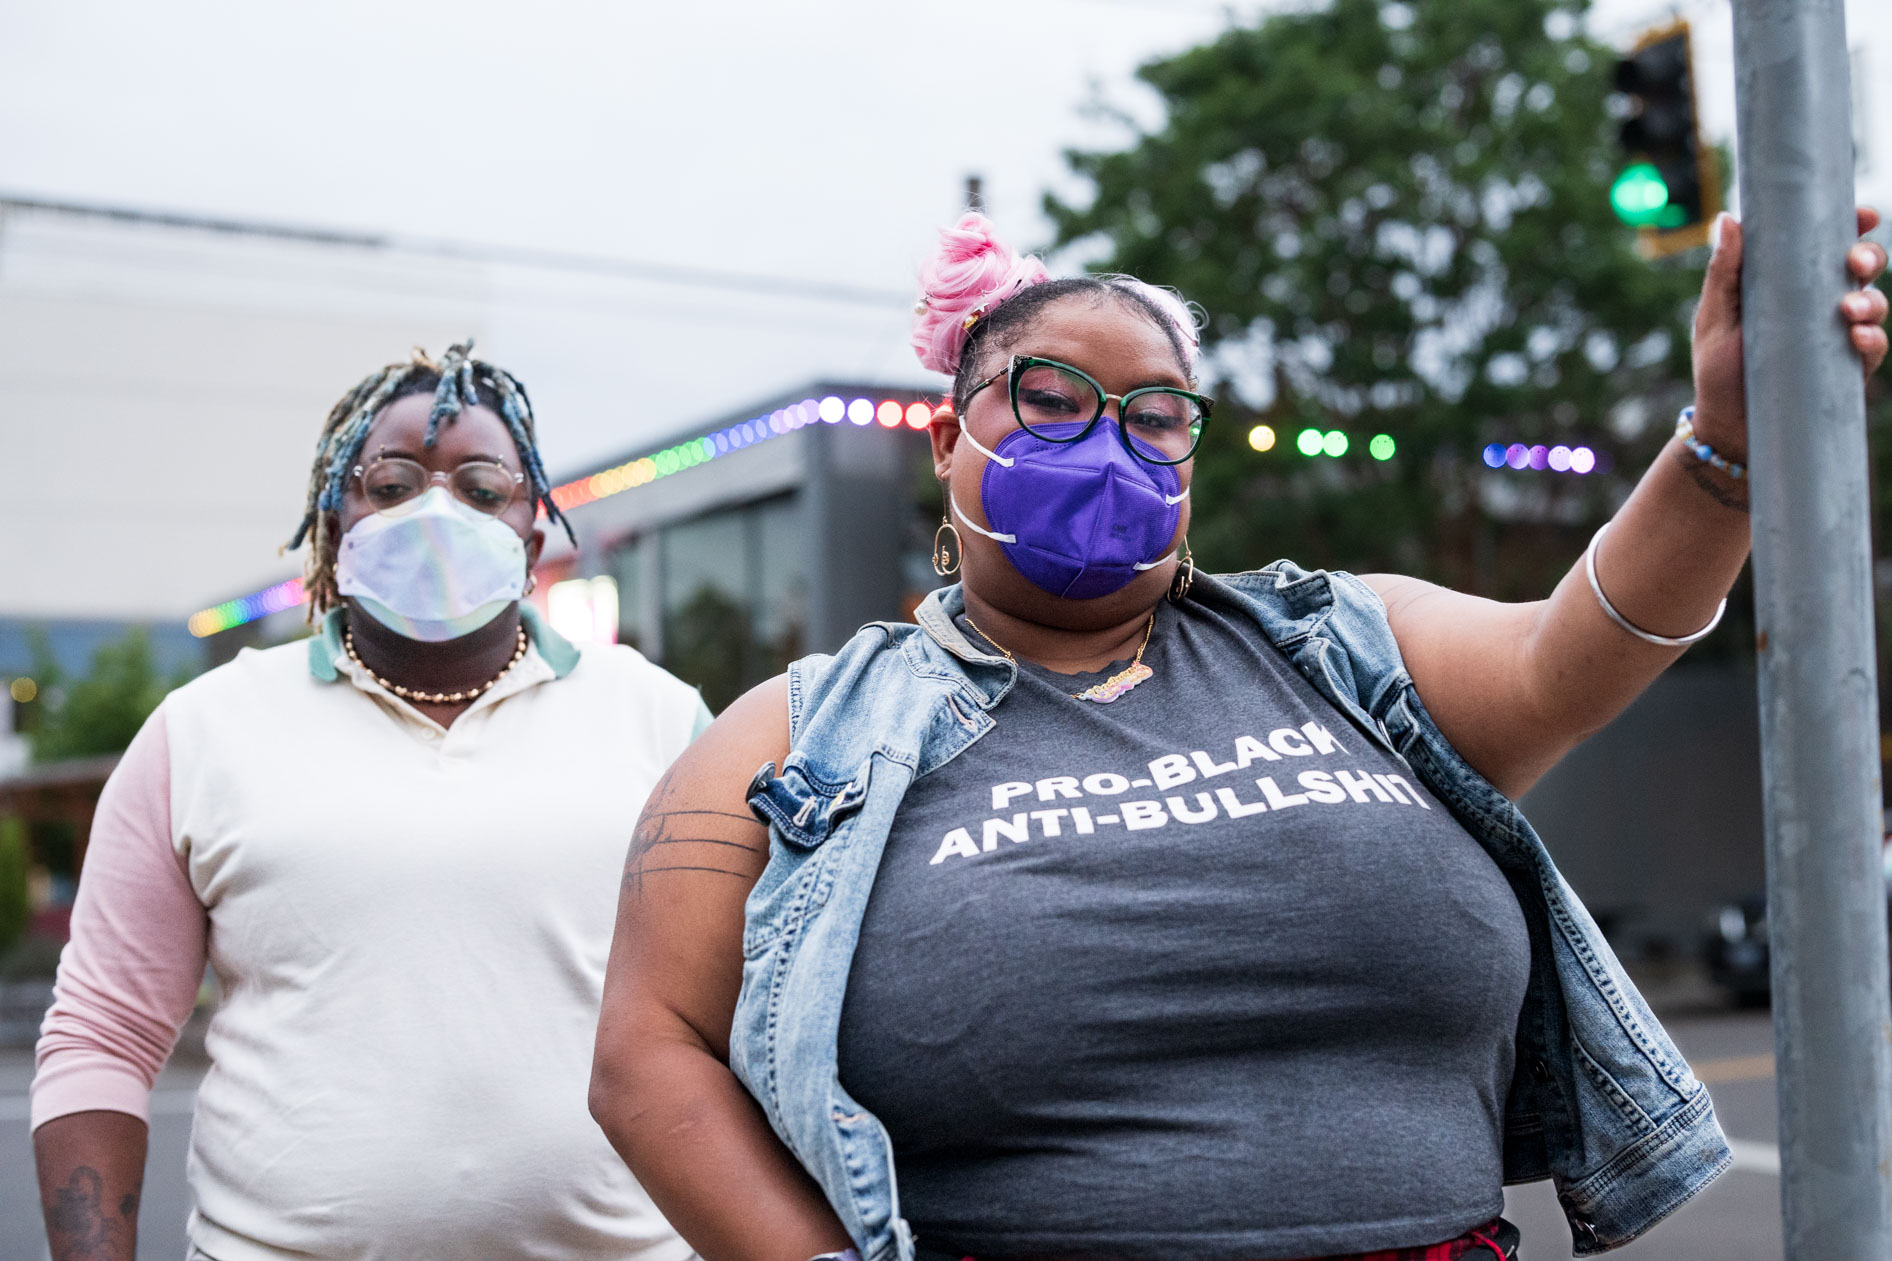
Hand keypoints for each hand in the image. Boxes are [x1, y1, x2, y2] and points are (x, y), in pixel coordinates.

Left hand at [1689, 207, 1888, 454]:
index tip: (1863, 215)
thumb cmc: (1718, 370)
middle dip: (1869, 258)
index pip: (1829, 248)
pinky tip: (1859, 338)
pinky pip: (1872, 350)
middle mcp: (1821, 307)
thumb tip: (1728, 218)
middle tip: (1855, 263)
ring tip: (1848, 310)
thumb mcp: (1716, 318)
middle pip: (1862, 271)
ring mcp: (1837, 338)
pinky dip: (1872, 340)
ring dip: (1871, 301)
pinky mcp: (1845, 371)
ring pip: (1874, 306)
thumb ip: (1724, 272)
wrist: (1726, 430)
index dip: (1853, 226)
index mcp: (1793, 285)